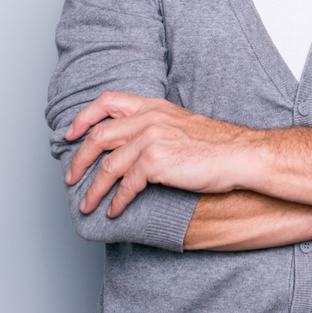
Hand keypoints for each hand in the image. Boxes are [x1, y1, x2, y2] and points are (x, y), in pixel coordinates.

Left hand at [65, 92, 255, 217]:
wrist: (241, 155)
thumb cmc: (217, 145)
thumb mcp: (180, 123)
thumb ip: (154, 126)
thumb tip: (129, 146)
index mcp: (153, 106)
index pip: (107, 101)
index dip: (83, 117)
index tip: (70, 134)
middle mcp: (148, 118)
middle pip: (99, 136)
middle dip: (79, 160)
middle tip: (71, 178)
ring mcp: (151, 139)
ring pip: (108, 165)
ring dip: (93, 189)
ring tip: (88, 204)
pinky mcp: (157, 161)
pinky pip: (126, 185)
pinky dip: (117, 201)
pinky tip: (115, 211)